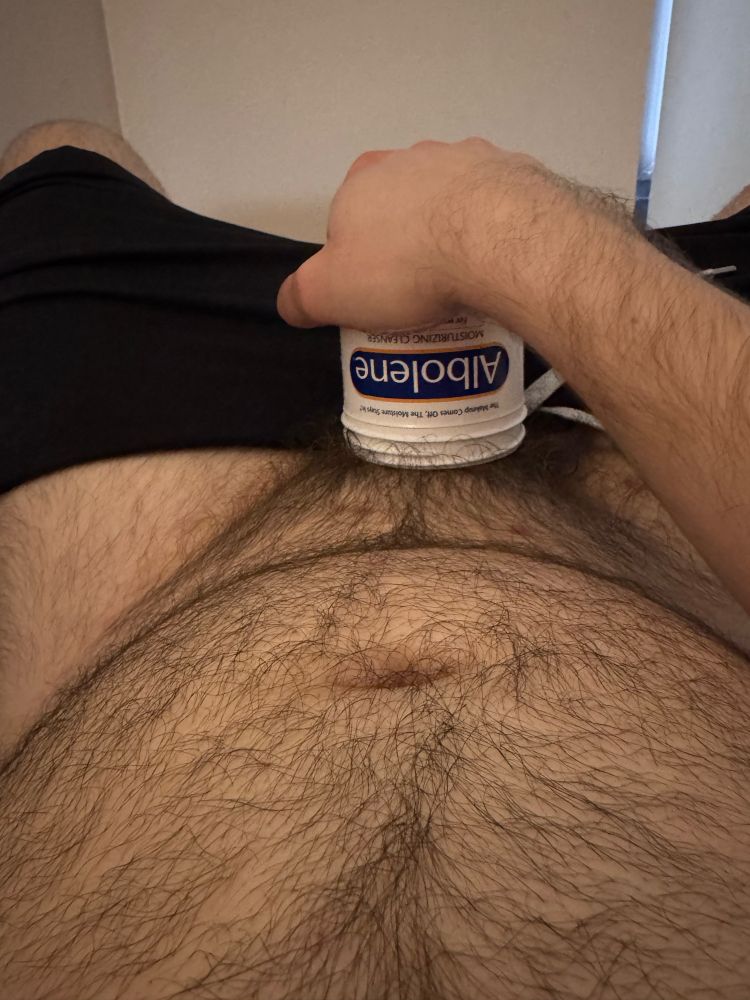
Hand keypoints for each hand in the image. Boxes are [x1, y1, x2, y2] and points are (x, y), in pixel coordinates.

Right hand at [276, 137, 554, 334]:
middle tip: (420, 297)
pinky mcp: (514, 174)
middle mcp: (412, 158)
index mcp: (362, 179)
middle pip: (402, 212)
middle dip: (408, 248)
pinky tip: (497, 268)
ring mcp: (467, 160)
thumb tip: (291, 304)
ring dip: (455, 239)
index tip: (376, 295)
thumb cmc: (405, 264)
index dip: (358, 262)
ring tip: (464, 286)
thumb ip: (299, 297)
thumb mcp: (328, 293)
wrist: (496, 242)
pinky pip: (499, 211)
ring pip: (453, 207)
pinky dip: (496, 236)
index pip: (349, 222)